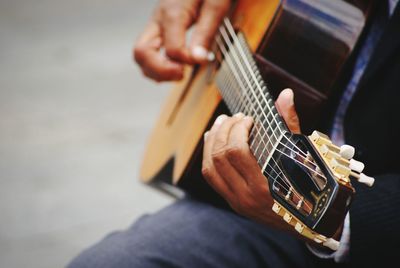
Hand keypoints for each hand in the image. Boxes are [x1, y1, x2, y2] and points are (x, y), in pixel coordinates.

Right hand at [133, 0, 230, 81]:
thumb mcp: (216, 4)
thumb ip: (206, 32)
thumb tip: (198, 59)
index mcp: (172, 12)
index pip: (172, 49)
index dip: (187, 61)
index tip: (202, 59)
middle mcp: (158, 19)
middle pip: (141, 53)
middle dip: (160, 71)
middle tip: (182, 74)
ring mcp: (155, 24)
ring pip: (141, 55)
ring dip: (157, 71)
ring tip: (179, 73)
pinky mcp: (158, 28)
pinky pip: (148, 52)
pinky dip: (157, 65)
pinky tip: (174, 67)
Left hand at [201, 88, 300, 231]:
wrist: (309, 225)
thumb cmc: (309, 190)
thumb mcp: (303, 158)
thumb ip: (291, 125)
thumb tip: (285, 94)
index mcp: (264, 188)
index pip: (237, 152)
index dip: (238, 130)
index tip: (249, 119)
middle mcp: (245, 198)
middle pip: (219, 157)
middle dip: (224, 130)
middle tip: (235, 117)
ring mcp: (235, 201)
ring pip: (209, 167)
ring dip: (212, 141)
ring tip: (222, 123)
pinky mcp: (231, 201)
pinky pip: (211, 176)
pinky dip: (209, 155)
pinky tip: (214, 140)